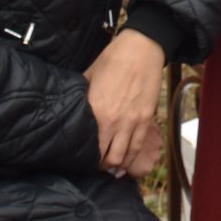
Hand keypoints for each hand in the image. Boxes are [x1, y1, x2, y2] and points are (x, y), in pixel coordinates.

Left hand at [83, 29, 165, 177]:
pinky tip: (125, 167)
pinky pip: (138, 146)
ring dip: (116, 167)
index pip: (89, 146)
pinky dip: (131, 159)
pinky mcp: (146, 118)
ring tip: (110, 171)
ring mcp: (132, 121)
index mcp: (96, 111)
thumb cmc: (113, 59)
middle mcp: (114, 121)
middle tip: (94, 168)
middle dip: (100, 166)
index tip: (80, 160)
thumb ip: (82, 98)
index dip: (84, 158)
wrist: (142, 48)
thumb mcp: (88, 77)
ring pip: (124, 156)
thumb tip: (73, 109)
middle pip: (107, 158)